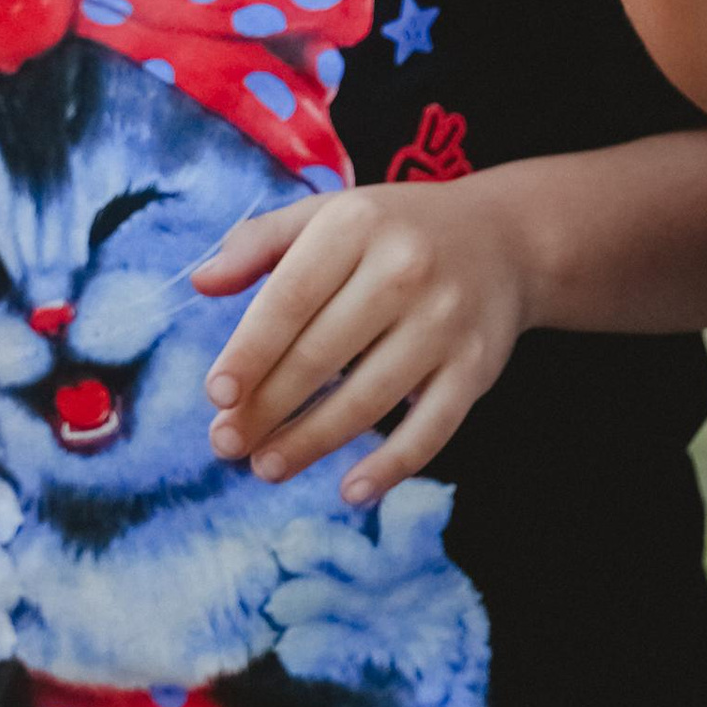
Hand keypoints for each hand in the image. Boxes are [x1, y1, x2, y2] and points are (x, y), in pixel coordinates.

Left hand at [197, 177, 534, 504]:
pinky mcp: (477, 367)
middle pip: (322, 354)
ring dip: (310, 443)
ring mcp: (446, 321)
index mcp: (358, 224)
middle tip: (225, 445)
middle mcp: (406, 268)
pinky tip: (350, 492)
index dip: (250, 350)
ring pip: (367, 399)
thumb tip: (200, 283)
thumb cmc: (394, 231)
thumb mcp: (331, 214)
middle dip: (267, 408)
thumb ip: (261, 241)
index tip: (216, 395)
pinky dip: (390, 467)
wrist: (505, 238)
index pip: (291, 296)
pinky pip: (430, 429)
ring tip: (265, 467)